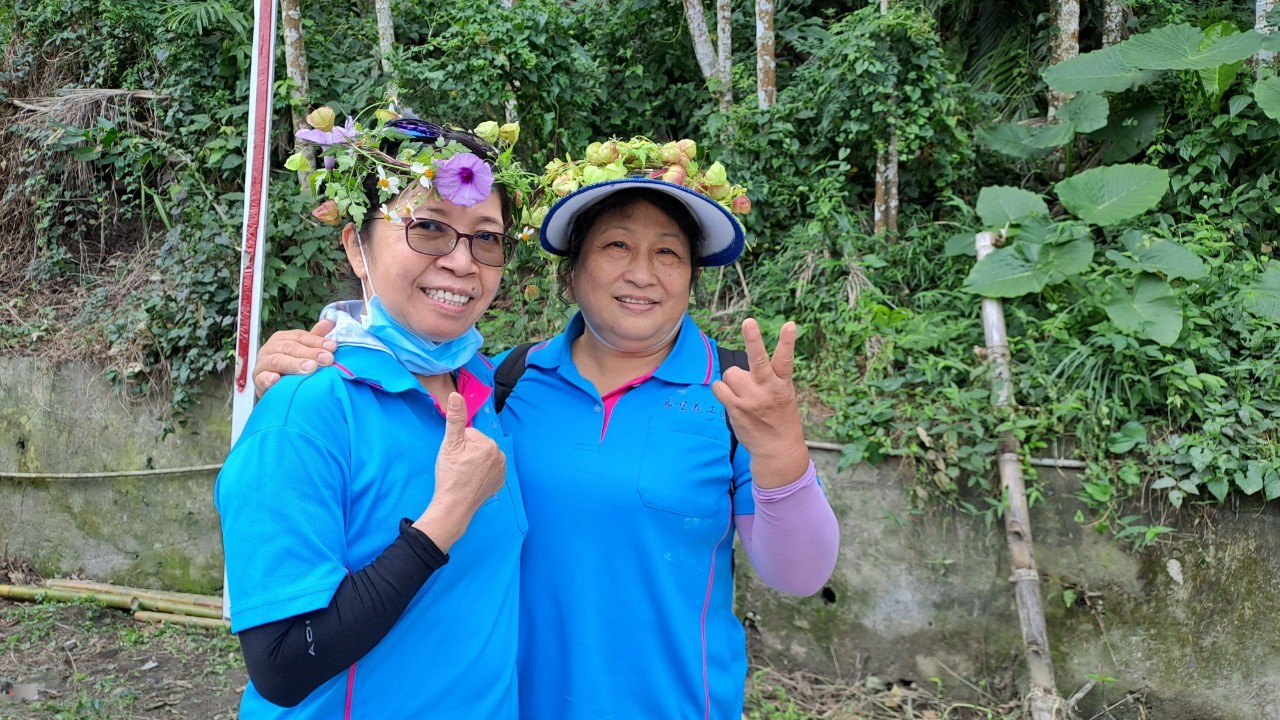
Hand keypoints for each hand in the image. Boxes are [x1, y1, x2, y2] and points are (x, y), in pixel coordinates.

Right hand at [253, 319, 337, 396]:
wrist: (274, 390)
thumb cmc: (290, 367)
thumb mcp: (303, 351)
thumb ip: (315, 337)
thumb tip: (330, 321)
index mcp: (283, 338)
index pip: (301, 337)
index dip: (317, 341)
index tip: (333, 347)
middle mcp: (271, 348)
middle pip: (291, 347)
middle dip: (310, 353)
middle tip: (327, 359)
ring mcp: (262, 363)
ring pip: (277, 361)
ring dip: (294, 364)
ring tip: (310, 368)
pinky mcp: (257, 380)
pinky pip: (261, 378)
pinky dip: (268, 379)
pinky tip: (277, 380)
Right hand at [414, 393, 507, 551]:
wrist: (455, 505)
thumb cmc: (450, 475)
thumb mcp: (449, 444)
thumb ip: (455, 419)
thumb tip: (456, 395)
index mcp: (488, 443)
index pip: (470, 434)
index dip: (459, 444)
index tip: (454, 456)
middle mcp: (500, 455)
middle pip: (478, 445)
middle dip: (467, 452)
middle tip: (458, 465)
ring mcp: (502, 470)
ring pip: (484, 457)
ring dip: (474, 462)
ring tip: (464, 474)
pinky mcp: (500, 482)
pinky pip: (489, 470)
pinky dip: (481, 473)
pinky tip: (472, 480)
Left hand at [711, 318, 809, 488]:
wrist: (777, 448)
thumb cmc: (779, 416)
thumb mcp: (784, 394)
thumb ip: (769, 377)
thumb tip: (743, 364)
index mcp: (782, 383)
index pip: (785, 359)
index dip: (787, 341)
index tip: (790, 325)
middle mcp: (767, 389)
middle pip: (759, 360)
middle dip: (753, 340)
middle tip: (749, 322)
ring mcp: (750, 399)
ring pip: (731, 373)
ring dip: (732, 380)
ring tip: (742, 392)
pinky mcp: (736, 408)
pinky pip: (719, 387)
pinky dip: (722, 389)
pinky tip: (731, 398)